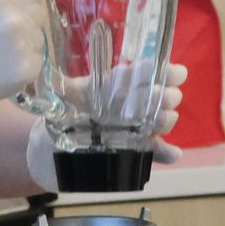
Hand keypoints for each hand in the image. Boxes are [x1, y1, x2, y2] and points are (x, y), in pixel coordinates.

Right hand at [0, 0, 45, 122]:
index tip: (19, 4)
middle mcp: (14, 20)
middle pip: (39, 11)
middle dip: (27, 18)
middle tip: (6, 30)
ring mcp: (22, 45)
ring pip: (39, 36)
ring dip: (26, 40)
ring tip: (3, 49)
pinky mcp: (26, 69)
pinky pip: (37, 58)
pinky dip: (26, 61)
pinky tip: (6, 64)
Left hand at [24, 63, 186, 191]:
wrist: (49, 154)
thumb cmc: (54, 121)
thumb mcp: (55, 104)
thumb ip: (57, 92)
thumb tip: (48, 77)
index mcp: (111, 88)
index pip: (139, 73)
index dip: (158, 71)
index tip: (176, 73)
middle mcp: (127, 105)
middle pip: (155, 95)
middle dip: (164, 95)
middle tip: (166, 99)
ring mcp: (133, 128)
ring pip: (159, 119)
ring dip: (165, 119)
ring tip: (162, 121)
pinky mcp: (133, 151)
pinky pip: (154, 151)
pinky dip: (166, 153)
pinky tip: (175, 154)